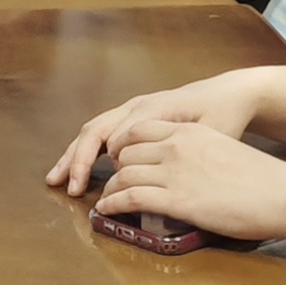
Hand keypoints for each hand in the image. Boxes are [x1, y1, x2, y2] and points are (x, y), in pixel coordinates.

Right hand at [42, 73, 255, 192]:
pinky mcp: (134, 118)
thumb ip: (181, 148)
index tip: (96, 190)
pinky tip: (77, 169)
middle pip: (95, 130)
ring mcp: (133, 110)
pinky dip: (86, 151)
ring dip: (74, 155)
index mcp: (152, 109)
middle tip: (63, 185)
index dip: (100, 161)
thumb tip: (148, 169)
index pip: (115, 135)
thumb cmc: (222, 115)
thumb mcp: (209, 133)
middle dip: (76, 158)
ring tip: (56, 178)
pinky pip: (102, 132)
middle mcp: (136, 106)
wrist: (229, 94)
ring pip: (94, 130)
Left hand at [80, 120, 285, 246]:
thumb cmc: (261, 179)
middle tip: (107, 183)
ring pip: (123, 175)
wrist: (284, 193)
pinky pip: (129, 198)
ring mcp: (174, 171)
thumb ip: (197, 153)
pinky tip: (108, 211)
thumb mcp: (223, 150)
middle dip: (113, 168)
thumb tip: (183, 169)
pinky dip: (113, 205)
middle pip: (126, 152)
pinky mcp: (176, 199)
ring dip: (109, 189)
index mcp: (189, 131)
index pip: (139, 129)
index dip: (122, 146)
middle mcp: (176, 145)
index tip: (118, 161)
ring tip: (105, 200)